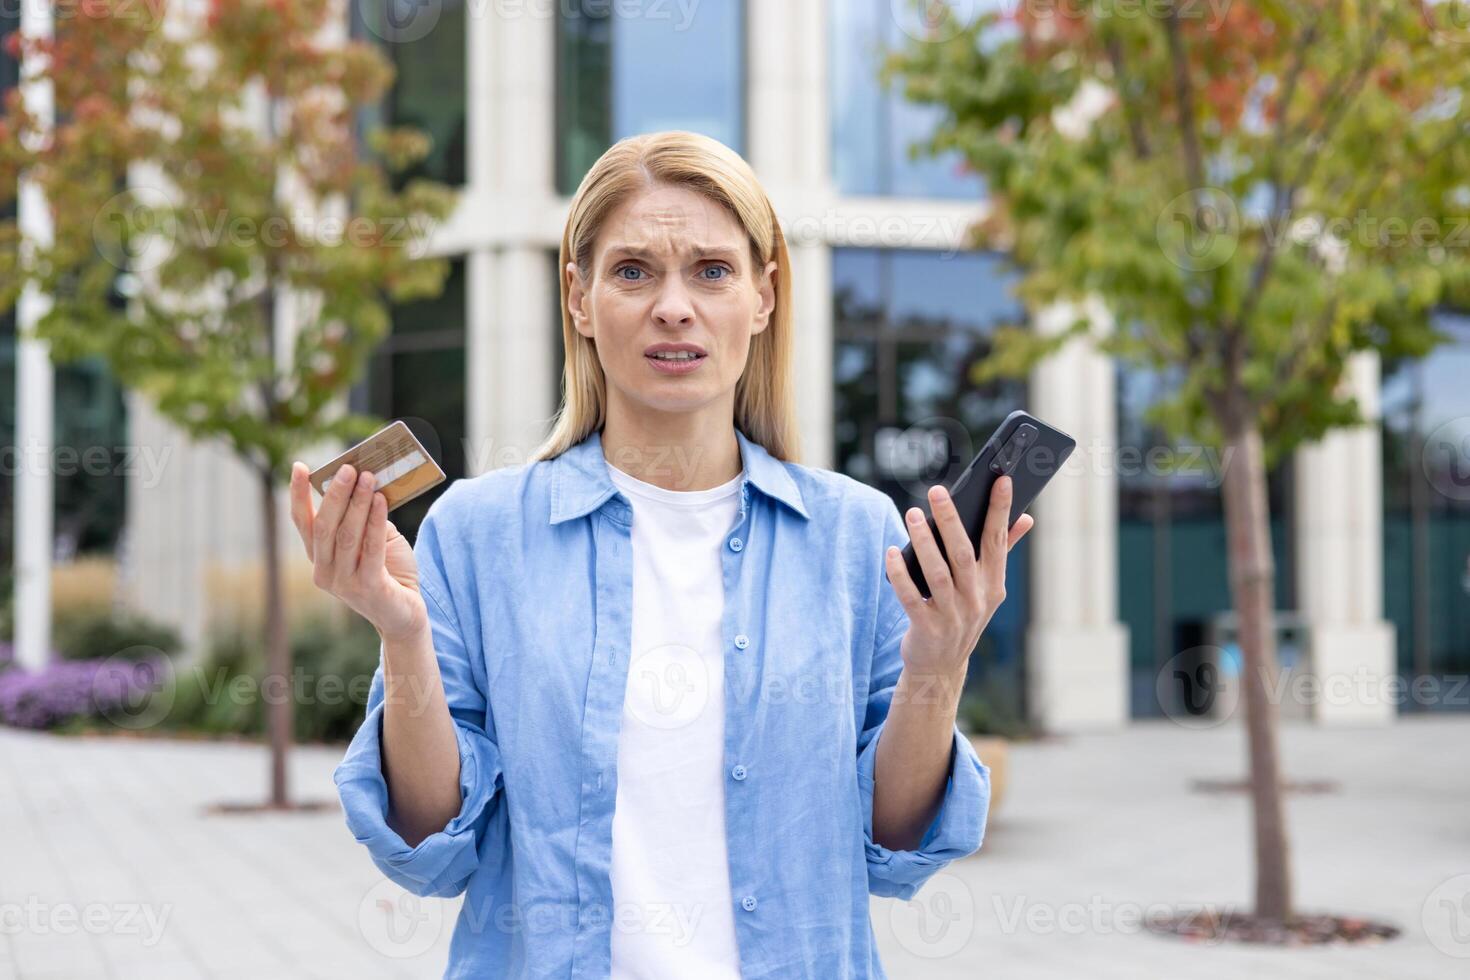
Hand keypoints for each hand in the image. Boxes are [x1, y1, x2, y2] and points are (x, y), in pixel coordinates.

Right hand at [289, 461, 427, 642]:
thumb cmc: (388, 571)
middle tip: (348, 468)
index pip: (303, 523)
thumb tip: (365, 483)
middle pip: (324, 526)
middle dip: (335, 494)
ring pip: (346, 535)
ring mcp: (344, 583)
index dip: (298, 495)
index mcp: (319, 558)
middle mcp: (324, 571)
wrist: (404, 614)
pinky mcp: (368, 588)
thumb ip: (363, 518)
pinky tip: (381, 500)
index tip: (298, 467)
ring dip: (357, 503)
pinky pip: (371, 549)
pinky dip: (375, 521)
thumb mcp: (372, 540)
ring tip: (368, 478)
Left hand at [883, 476, 1033, 680]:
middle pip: (964, 553)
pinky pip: (911, 597)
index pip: (997, 540)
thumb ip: (1003, 551)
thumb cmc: (962, 614)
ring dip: (924, 542)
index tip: (1001, 480)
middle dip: (952, 520)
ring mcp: (953, 615)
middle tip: (937, 490)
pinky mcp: (927, 628)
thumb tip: (1027, 519)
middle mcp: (976, 598)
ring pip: (938, 573)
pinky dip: (900, 574)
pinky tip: (891, 552)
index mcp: (993, 583)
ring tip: (913, 514)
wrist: (941, 666)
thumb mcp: (987, 588)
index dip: (1000, 509)